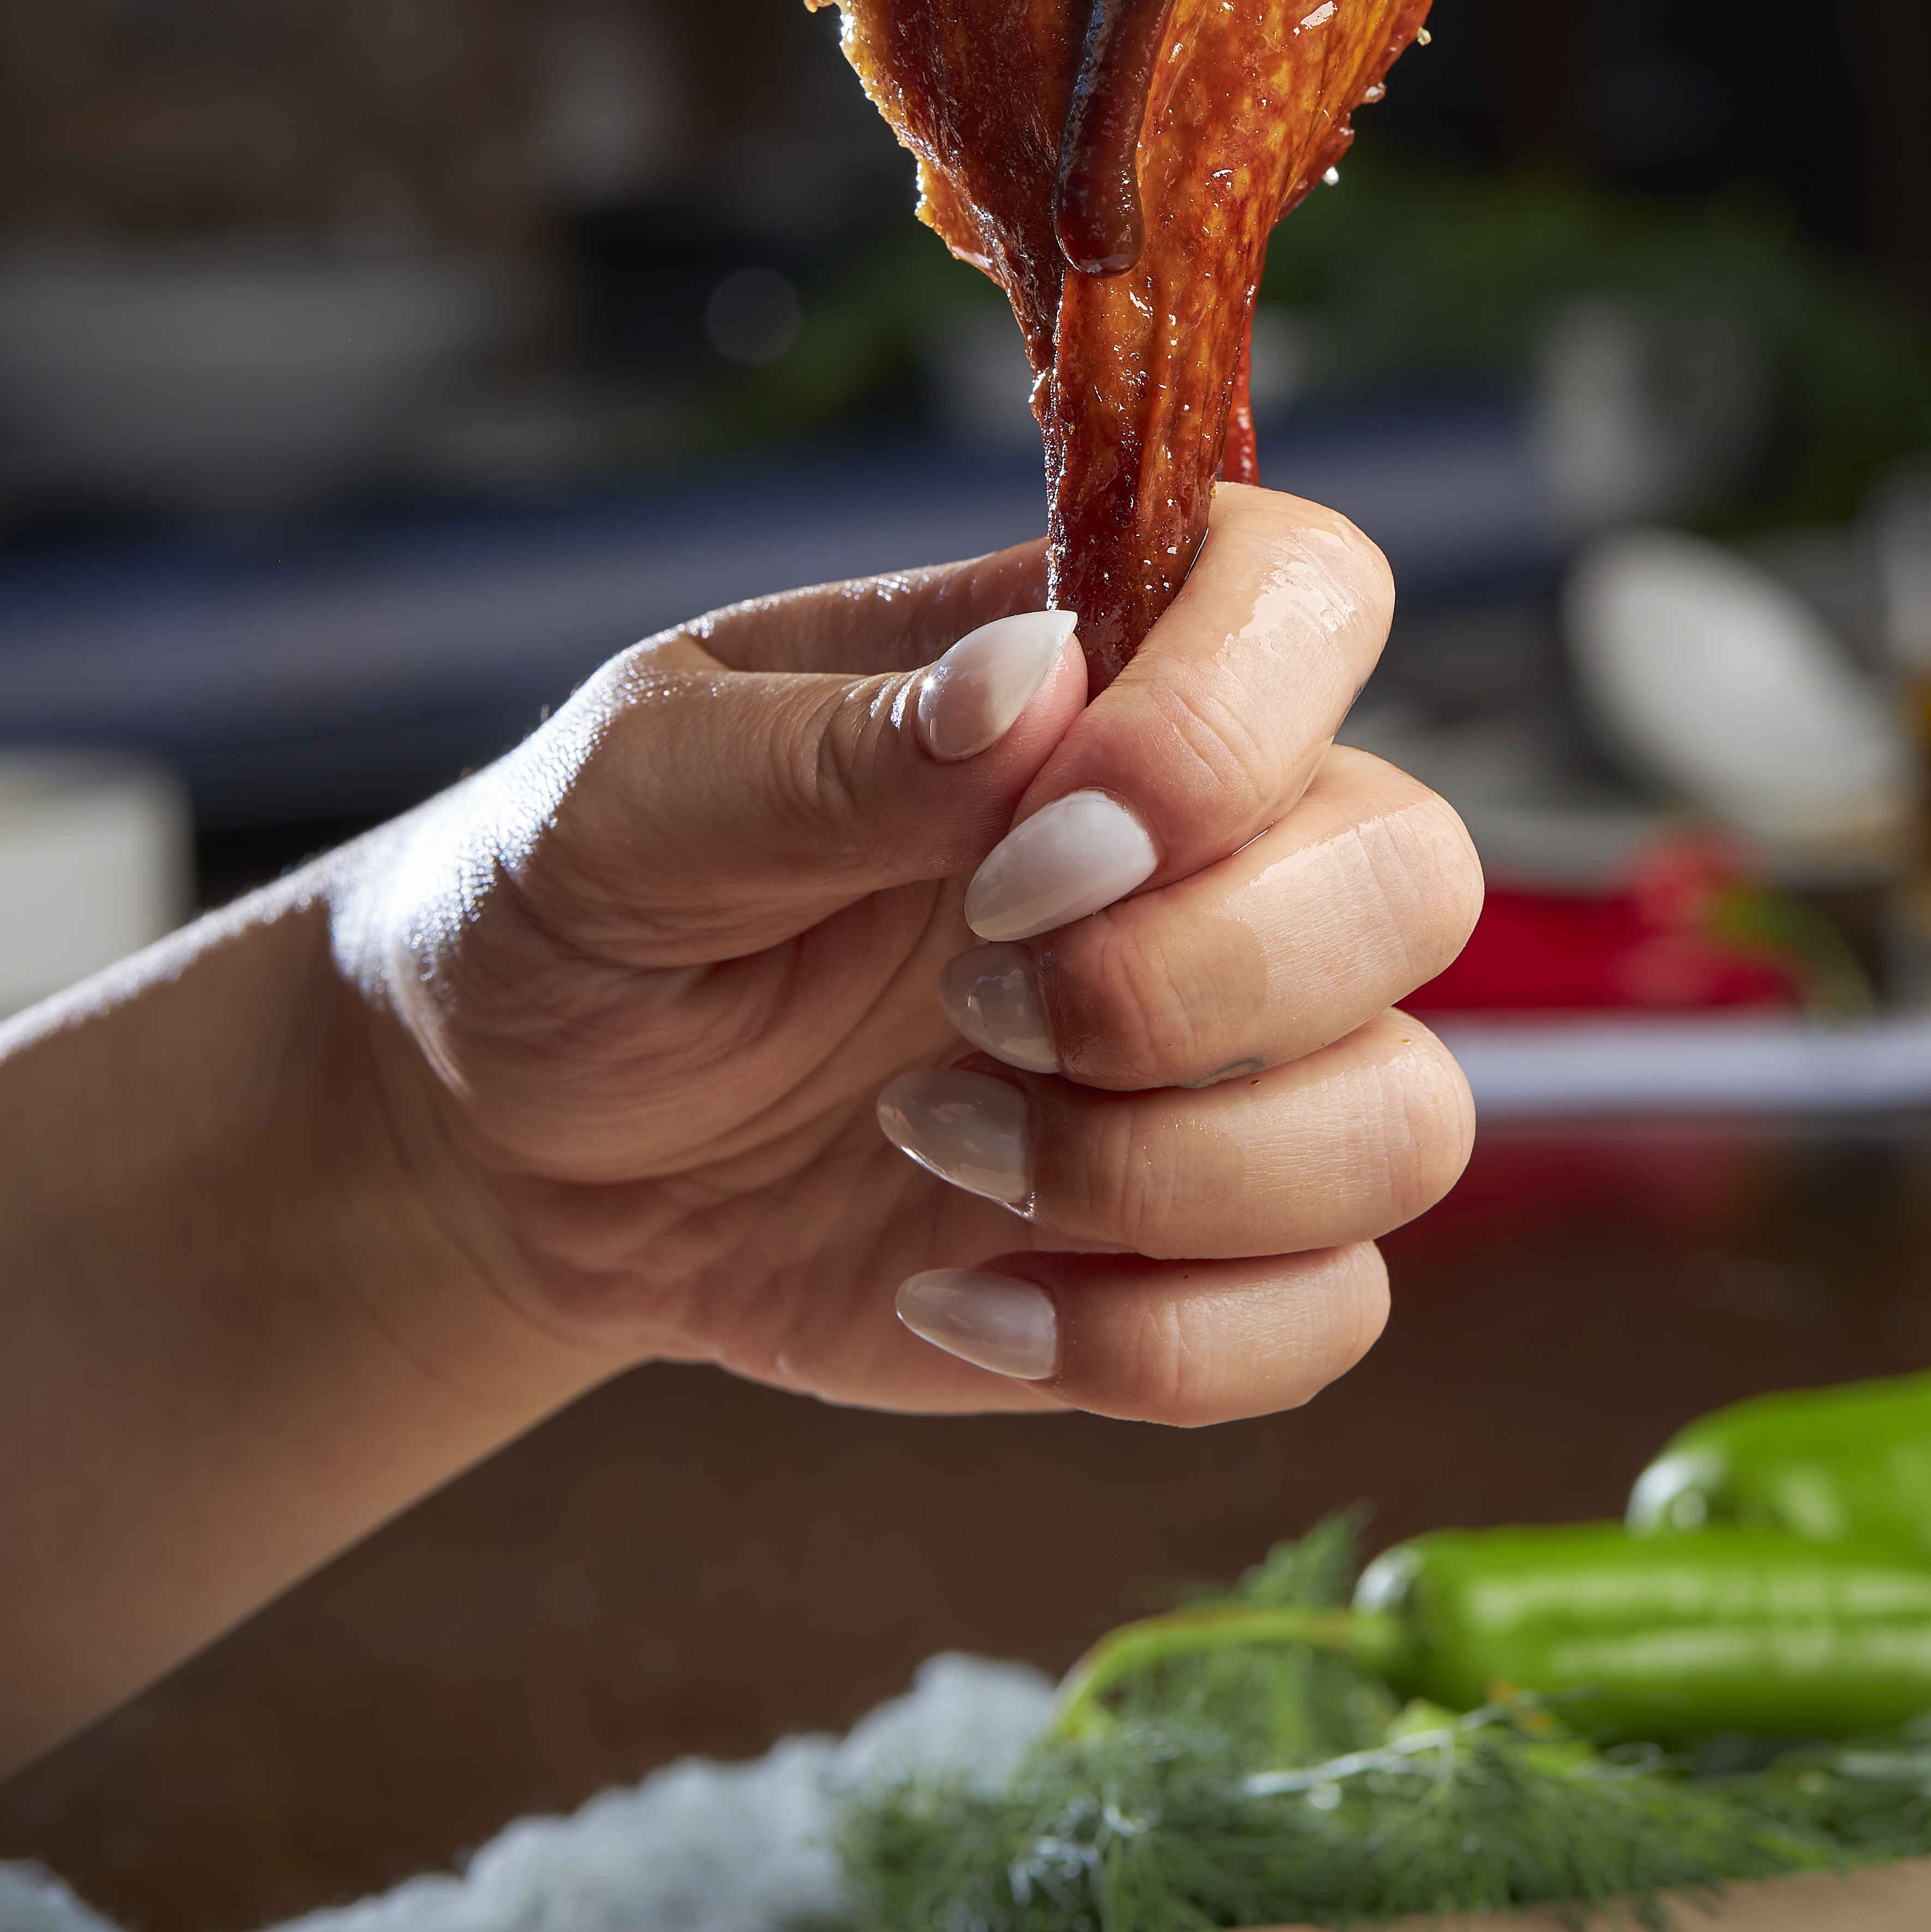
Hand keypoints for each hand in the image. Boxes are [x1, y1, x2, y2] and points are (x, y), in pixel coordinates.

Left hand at [336, 486, 1482, 1426]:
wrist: (512, 1137)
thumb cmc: (580, 901)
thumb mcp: (631, 794)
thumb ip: (832, 742)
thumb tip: (1027, 680)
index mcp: (1091, 669)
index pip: (1313, 592)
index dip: (1228, 720)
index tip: (1030, 844)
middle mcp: (1211, 847)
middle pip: (1418, 875)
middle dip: (1195, 979)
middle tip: (961, 1000)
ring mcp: (1225, 1058)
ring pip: (1408, 1115)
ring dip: (1171, 1168)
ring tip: (929, 1140)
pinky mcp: (1195, 1250)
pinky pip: (1328, 1311)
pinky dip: (1154, 1339)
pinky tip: (961, 1302)